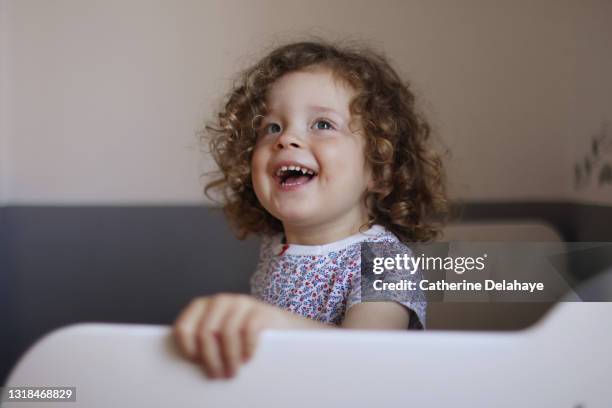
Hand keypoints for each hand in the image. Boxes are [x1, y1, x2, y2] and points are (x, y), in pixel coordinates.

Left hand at [172, 293, 331, 378]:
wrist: (281, 327)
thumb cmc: (243, 337)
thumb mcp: (220, 335)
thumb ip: (204, 341)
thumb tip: (181, 369)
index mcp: (203, 306)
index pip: (184, 327)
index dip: (187, 348)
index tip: (195, 363)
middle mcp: (220, 301)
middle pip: (205, 333)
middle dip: (210, 359)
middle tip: (217, 375)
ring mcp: (241, 303)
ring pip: (226, 334)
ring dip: (228, 358)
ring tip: (231, 372)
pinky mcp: (260, 310)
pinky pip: (248, 331)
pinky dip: (246, 348)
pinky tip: (247, 358)